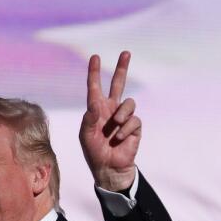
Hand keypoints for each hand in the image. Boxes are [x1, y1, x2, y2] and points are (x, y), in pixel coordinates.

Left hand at [79, 50, 140, 191]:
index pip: (95, 88)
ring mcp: (124, 117)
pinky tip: (120, 139)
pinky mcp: (134, 126)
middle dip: (122, 68)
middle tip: (126, 53)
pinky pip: (133, 120)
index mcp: (96, 110)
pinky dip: (125, 130)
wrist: (109, 168)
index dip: (94, 73)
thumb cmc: (94, 152)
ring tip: (115, 127)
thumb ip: (88, 120)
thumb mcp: (86, 136)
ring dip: (121, 115)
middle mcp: (111, 109)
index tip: (95, 57)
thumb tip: (93, 104)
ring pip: (128, 103)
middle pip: (118, 84)